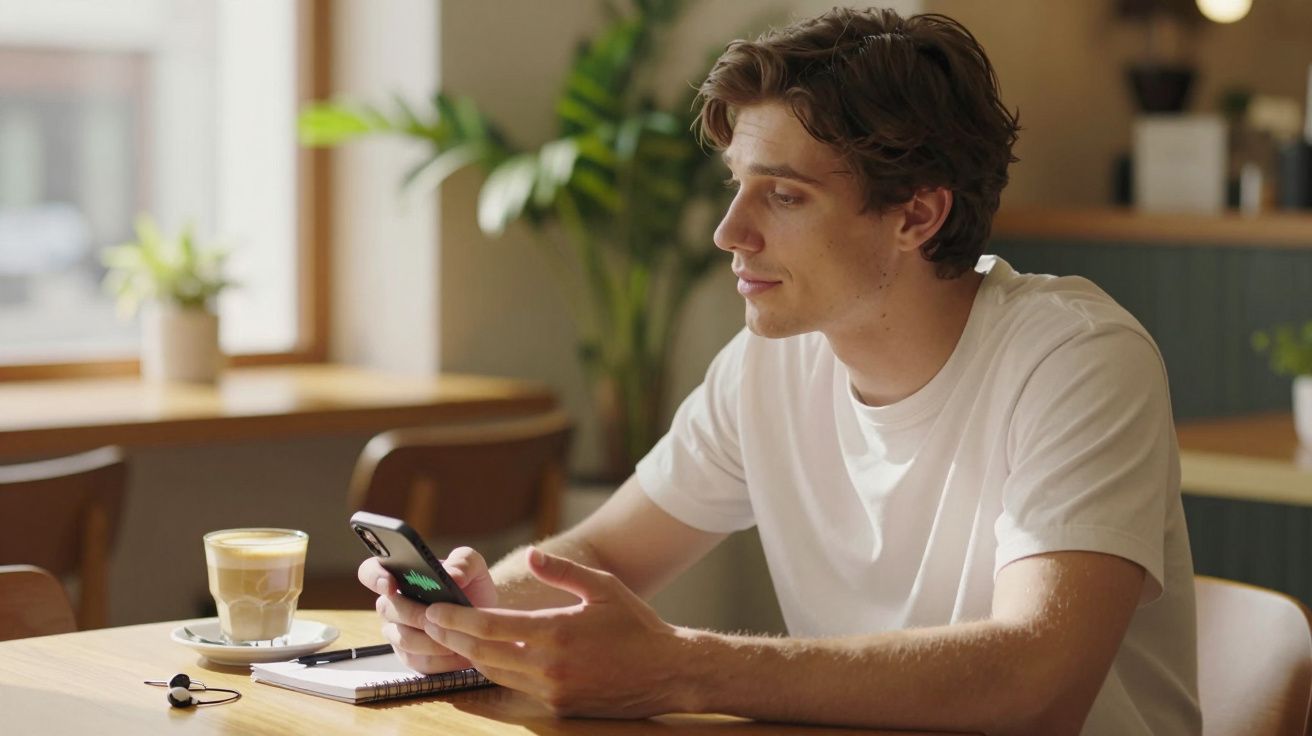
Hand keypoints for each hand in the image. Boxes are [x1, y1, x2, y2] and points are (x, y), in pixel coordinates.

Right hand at [357, 546, 498, 672]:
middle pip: (388, 609)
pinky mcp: (410, 657)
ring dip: (431, 640)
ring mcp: (397, 632)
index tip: (392, 585)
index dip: (375, 577)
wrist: (486, 618)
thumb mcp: (474, 566)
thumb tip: (451, 576)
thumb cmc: (473, 587)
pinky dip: (440, 659)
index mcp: (399, 575)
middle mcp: (392, 604)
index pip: (370, 571)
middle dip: (416, 614)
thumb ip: (463, 562)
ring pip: (403, 639)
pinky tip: (458, 654)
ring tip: (457, 638)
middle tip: (441, 618)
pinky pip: (417, 661)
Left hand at [424, 547, 691, 717]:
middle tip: (427, 623)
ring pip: (494, 674)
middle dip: (450, 637)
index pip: (490, 626)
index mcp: (556, 631)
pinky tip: (481, 663)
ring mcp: (552, 690)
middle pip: (483, 653)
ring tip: (448, 638)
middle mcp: (548, 666)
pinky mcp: (558, 706)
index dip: (455, 619)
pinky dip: (492, 675)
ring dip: (468, 656)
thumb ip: (563, 571)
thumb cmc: (636, 625)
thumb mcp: (603, 586)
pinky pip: (514, 690)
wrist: (669, 672)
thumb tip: (534, 555)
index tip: (433, 610)